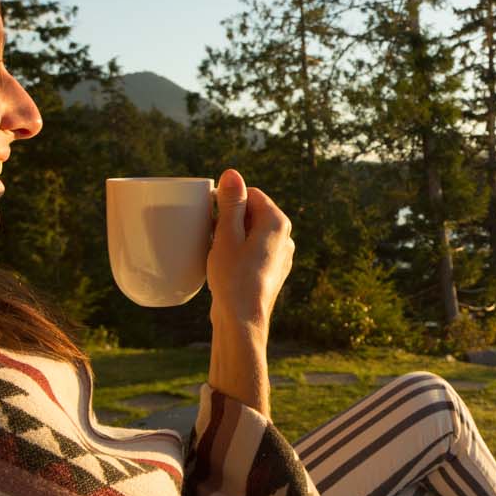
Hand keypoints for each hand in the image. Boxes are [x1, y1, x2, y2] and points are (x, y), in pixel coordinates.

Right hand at [206, 170, 292, 414]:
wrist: (243, 322)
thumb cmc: (233, 278)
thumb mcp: (226, 236)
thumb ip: (231, 203)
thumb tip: (232, 173)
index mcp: (277, 223)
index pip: (251, 194)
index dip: (228, 199)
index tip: (210, 213)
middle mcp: (286, 238)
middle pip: (253, 212)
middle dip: (230, 217)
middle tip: (210, 233)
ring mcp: (281, 256)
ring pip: (252, 232)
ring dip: (233, 235)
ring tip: (215, 250)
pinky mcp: (273, 272)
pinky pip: (254, 250)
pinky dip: (239, 251)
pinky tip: (224, 264)